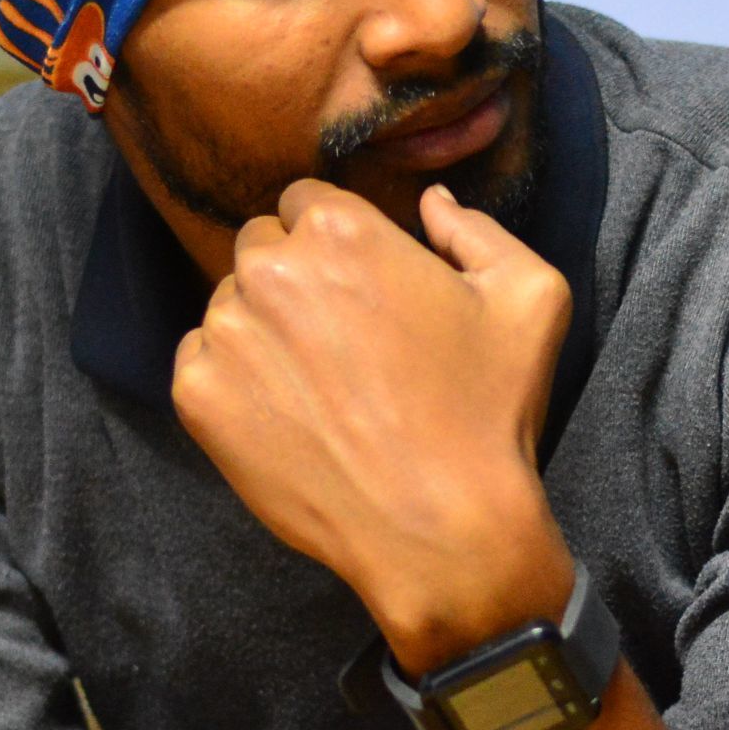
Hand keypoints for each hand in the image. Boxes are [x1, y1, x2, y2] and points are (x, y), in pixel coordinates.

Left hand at [172, 180, 576, 670]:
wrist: (439, 528)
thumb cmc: (486, 413)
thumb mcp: (530, 298)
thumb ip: (476, 229)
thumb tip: (431, 202)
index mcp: (341, 228)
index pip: (305, 202)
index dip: (335, 242)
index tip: (360, 289)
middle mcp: (270, 269)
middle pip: (260, 246)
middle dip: (294, 279)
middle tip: (340, 340)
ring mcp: (226, 332)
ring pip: (228, 305)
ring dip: (261, 329)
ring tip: (319, 386)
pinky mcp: (198, 394)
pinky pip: (199, 360)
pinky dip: (233, 381)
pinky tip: (290, 415)